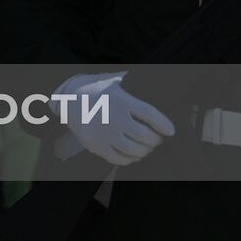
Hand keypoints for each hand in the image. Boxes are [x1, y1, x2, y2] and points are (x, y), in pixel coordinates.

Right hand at [57, 72, 174, 165]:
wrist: (69, 99)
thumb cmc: (98, 89)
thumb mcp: (114, 81)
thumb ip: (135, 83)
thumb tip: (160, 82)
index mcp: (119, 99)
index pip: (149, 114)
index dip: (164, 124)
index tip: (171, 130)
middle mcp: (112, 117)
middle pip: (145, 136)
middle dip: (156, 140)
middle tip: (159, 139)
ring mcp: (104, 133)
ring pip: (134, 150)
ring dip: (146, 150)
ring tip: (148, 146)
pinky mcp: (96, 145)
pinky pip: (120, 159)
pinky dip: (131, 159)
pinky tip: (135, 154)